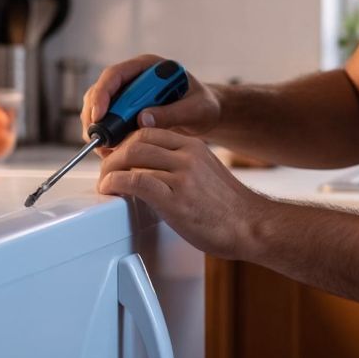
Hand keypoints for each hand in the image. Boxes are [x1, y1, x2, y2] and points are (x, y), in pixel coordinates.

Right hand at [82, 54, 220, 156]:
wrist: (205, 114)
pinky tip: (113, 152)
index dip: (102, 94)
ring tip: (106, 150)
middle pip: (100, 91)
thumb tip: (143, 120)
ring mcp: (127, 94)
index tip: (99, 116)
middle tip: (96, 140)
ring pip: (99, 107)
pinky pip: (107, 122)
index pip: (115, 74)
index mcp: (148, 67)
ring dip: (97, 128)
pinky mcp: (126, 111)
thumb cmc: (203, 105)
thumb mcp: (195, 109)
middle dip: (94, 115)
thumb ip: (173, 113)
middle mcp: (133, 78)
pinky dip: (107, 137)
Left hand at [97, 127, 262, 259]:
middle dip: (114, 154)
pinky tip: (111, 189)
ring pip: (131, 157)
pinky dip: (115, 183)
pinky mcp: (176, 198)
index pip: (148, 131)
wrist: (252, 226)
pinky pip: (135, 181)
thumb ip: (180, 164)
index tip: (116, 155)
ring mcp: (182, 175)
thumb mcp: (205, 172)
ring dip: (110, 169)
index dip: (124, 142)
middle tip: (106, 169)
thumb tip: (149, 169)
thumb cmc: (229, 208)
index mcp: (193, 146)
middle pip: (136, 140)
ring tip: (106, 182)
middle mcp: (187, 155)